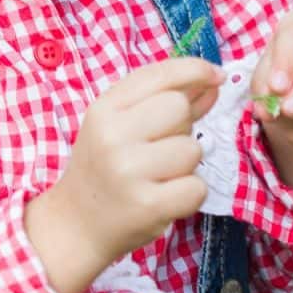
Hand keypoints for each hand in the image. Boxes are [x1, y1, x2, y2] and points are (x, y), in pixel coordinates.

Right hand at [25, 57, 223, 292]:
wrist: (76, 223)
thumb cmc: (103, 168)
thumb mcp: (120, 125)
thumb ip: (166, 100)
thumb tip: (213, 81)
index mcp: (104, 109)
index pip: (159, 75)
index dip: (194, 70)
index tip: (216, 75)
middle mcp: (112, 135)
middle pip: (178, 108)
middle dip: (182, 126)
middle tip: (160, 148)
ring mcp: (128, 170)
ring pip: (192, 149)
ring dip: (185, 165)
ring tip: (158, 176)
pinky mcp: (148, 204)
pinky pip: (197, 186)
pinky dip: (189, 194)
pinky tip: (165, 197)